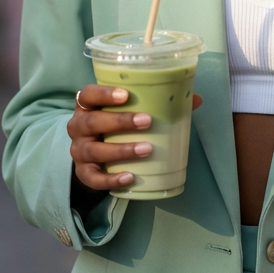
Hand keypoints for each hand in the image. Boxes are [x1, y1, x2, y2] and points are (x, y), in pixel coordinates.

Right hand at [67, 86, 202, 191]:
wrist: (93, 155)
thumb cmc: (116, 125)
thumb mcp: (129, 111)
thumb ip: (159, 102)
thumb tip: (195, 98)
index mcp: (88, 105)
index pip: (88, 94)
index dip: (104, 93)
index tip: (126, 94)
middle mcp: (78, 126)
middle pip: (91, 122)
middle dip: (119, 121)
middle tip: (147, 121)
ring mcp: (78, 151)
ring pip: (93, 150)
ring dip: (120, 150)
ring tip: (146, 149)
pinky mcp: (83, 173)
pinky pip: (93, 178)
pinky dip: (111, 179)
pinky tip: (130, 177)